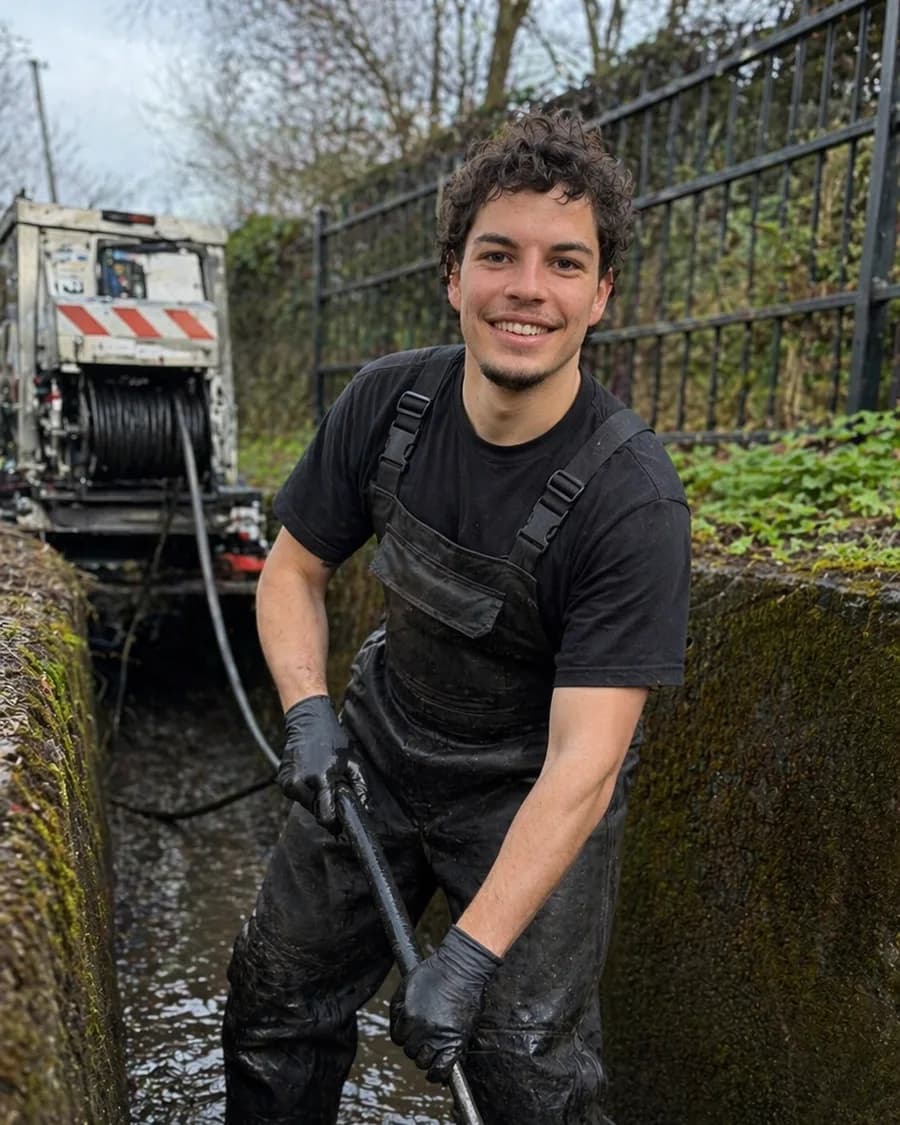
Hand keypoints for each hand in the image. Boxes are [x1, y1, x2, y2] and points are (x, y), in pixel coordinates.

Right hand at [277, 695, 367, 831]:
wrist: (308, 721)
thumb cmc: (333, 741)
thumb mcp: (353, 762)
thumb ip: (361, 788)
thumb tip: (366, 811)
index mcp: (321, 779)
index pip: (326, 816)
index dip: (335, 823)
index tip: (341, 824)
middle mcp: (301, 783)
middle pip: (316, 812)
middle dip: (326, 807)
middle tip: (334, 790)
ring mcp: (288, 782)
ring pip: (306, 805)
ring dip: (316, 799)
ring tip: (323, 779)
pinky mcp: (281, 781)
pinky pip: (297, 796)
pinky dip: (306, 791)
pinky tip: (311, 775)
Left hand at [390, 925, 501, 1082]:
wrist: (462, 968)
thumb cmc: (435, 972)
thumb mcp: (407, 984)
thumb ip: (397, 1007)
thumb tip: (396, 1024)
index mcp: (408, 1016)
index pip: (398, 1038)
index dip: (403, 1034)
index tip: (411, 1031)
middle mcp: (422, 1030)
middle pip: (410, 1051)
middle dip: (414, 1044)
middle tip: (423, 1034)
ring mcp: (439, 1037)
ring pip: (423, 1062)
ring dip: (425, 1057)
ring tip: (430, 1048)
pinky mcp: (456, 1041)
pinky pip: (442, 1068)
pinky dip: (438, 1074)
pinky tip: (436, 1071)